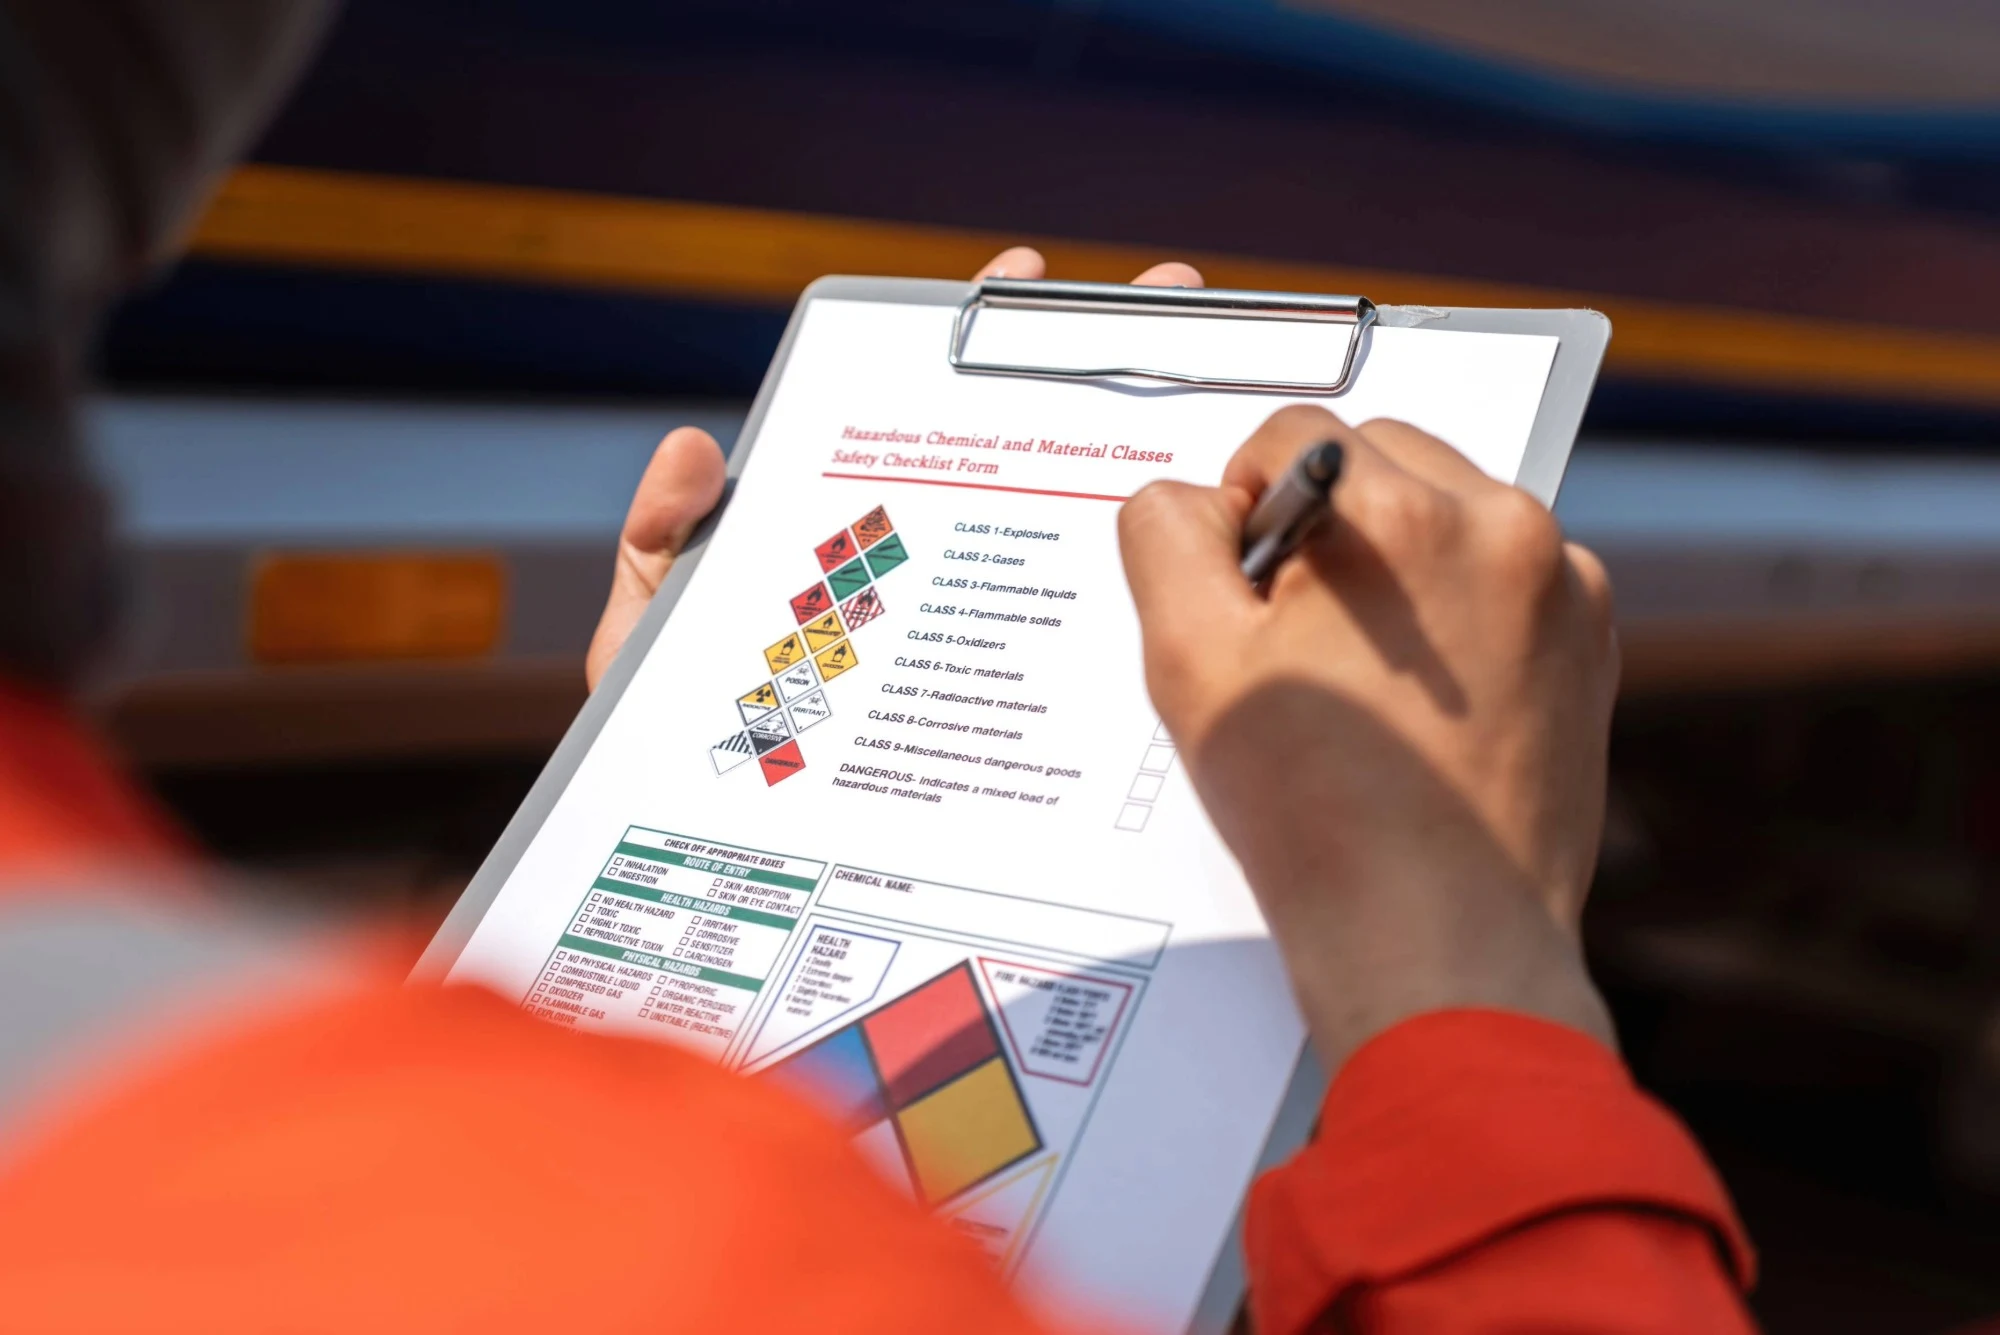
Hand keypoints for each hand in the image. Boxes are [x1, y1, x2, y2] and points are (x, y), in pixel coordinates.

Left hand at [585, 247, 1202, 689]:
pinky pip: (1055, 658)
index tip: (1024, 279)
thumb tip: (699, 451)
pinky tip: (1184, 569)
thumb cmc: (671, 747)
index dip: (971, 346)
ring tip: (1205, 399)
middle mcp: (922, 583)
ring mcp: (964, 646)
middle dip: (1091, 374)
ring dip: (1135, 471)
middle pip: (1014, 463)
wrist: (712, 855)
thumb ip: (659, 541)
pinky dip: (1120, 613)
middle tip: (1165, 297)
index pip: (917, 423)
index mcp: (848, 547)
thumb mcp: (649, 638)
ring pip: (1056, 550)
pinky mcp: (990, 718)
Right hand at [1119, 406, 1619, 1067]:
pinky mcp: (1591, 642)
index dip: (1244, 508)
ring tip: (1365, 677)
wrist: (1436, 936)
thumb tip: (1194, 500)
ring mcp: (1564, 586)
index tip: (1246, 596)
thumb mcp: (1189, 662)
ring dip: (1398, 561)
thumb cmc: (1310, 808)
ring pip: (1449, 514)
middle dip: (1328, 525)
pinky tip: (1422, 702)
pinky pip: (1506, 578)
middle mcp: (1503, 527)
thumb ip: (1166, 538)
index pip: (1295, 434)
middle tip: (1299, 639)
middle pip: (1383, 459)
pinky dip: (1458, 610)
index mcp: (1401, 517)